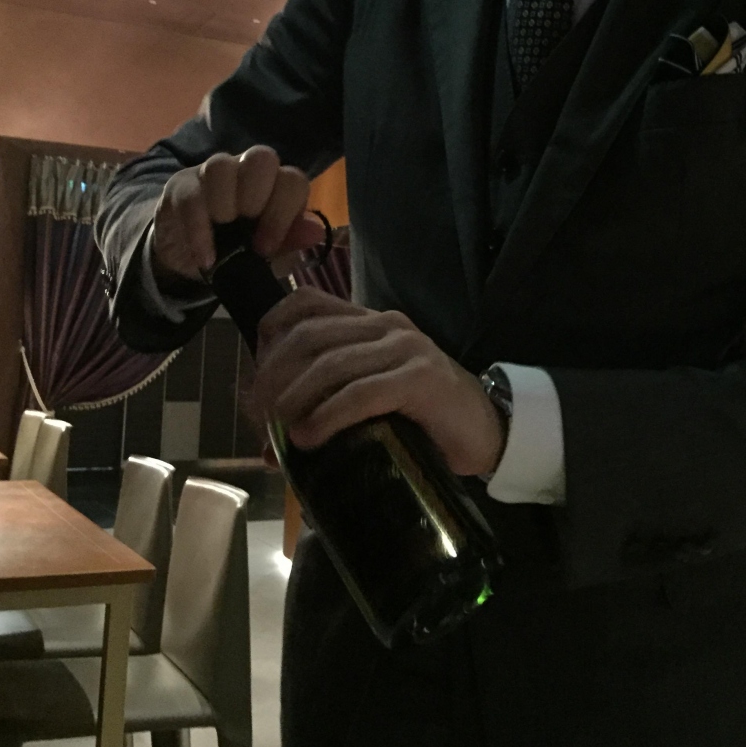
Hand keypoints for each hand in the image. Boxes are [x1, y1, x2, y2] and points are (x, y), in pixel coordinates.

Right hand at [151, 145, 324, 284]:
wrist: (194, 262)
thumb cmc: (241, 254)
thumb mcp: (269, 258)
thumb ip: (291, 243)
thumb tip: (316, 230)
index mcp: (276, 187)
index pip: (292, 180)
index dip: (283, 212)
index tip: (266, 247)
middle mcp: (247, 171)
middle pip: (261, 157)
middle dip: (256, 197)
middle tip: (245, 234)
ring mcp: (213, 174)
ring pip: (221, 166)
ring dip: (224, 207)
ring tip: (221, 244)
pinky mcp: (182, 185)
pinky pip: (190, 195)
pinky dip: (197, 229)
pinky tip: (204, 257)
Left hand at [249, 288, 507, 477]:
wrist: (489, 430)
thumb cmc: (424, 418)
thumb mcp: (371, 397)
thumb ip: (328, 401)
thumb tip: (268, 443)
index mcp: (370, 321)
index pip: (305, 303)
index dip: (270, 334)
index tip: (256, 378)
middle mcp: (386, 325)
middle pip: (308, 335)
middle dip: (272, 376)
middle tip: (259, 415)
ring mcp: (406, 349)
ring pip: (330, 363)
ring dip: (294, 399)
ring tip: (278, 430)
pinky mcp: (422, 379)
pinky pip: (362, 392)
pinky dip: (328, 415)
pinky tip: (309, 437)